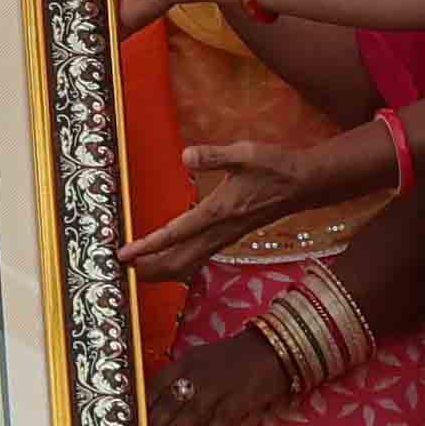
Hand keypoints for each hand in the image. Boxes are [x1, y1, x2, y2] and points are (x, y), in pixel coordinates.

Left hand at [121, 136, 349, 280]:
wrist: (302, 184)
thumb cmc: (274, 166)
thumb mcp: (245, 153)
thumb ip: (214, 155)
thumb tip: (185, 155)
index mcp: (218, 212)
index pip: (175, 234)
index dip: (147, 245)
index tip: (124, 253)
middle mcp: (220, 231)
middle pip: (178, 261)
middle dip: (149, 269)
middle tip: (121, 271)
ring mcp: (225, 238)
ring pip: (189, 264)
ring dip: (162, 270)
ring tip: (137, 271)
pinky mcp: (229, 237)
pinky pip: (199, 258)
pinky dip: (178, 265)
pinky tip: (168, 263)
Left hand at [147, 334, 292, 425]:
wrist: (271, 348)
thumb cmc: (232, 357)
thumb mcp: (200, 359)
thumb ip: (180, 379)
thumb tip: (157, 406)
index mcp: (185, 362)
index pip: (155, 385)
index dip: (142, 406)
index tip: (132, 422)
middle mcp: (196, 374)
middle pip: (167, 405)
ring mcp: (217, 388)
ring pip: (188, 418)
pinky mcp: (238, 401)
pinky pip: (218, 424)